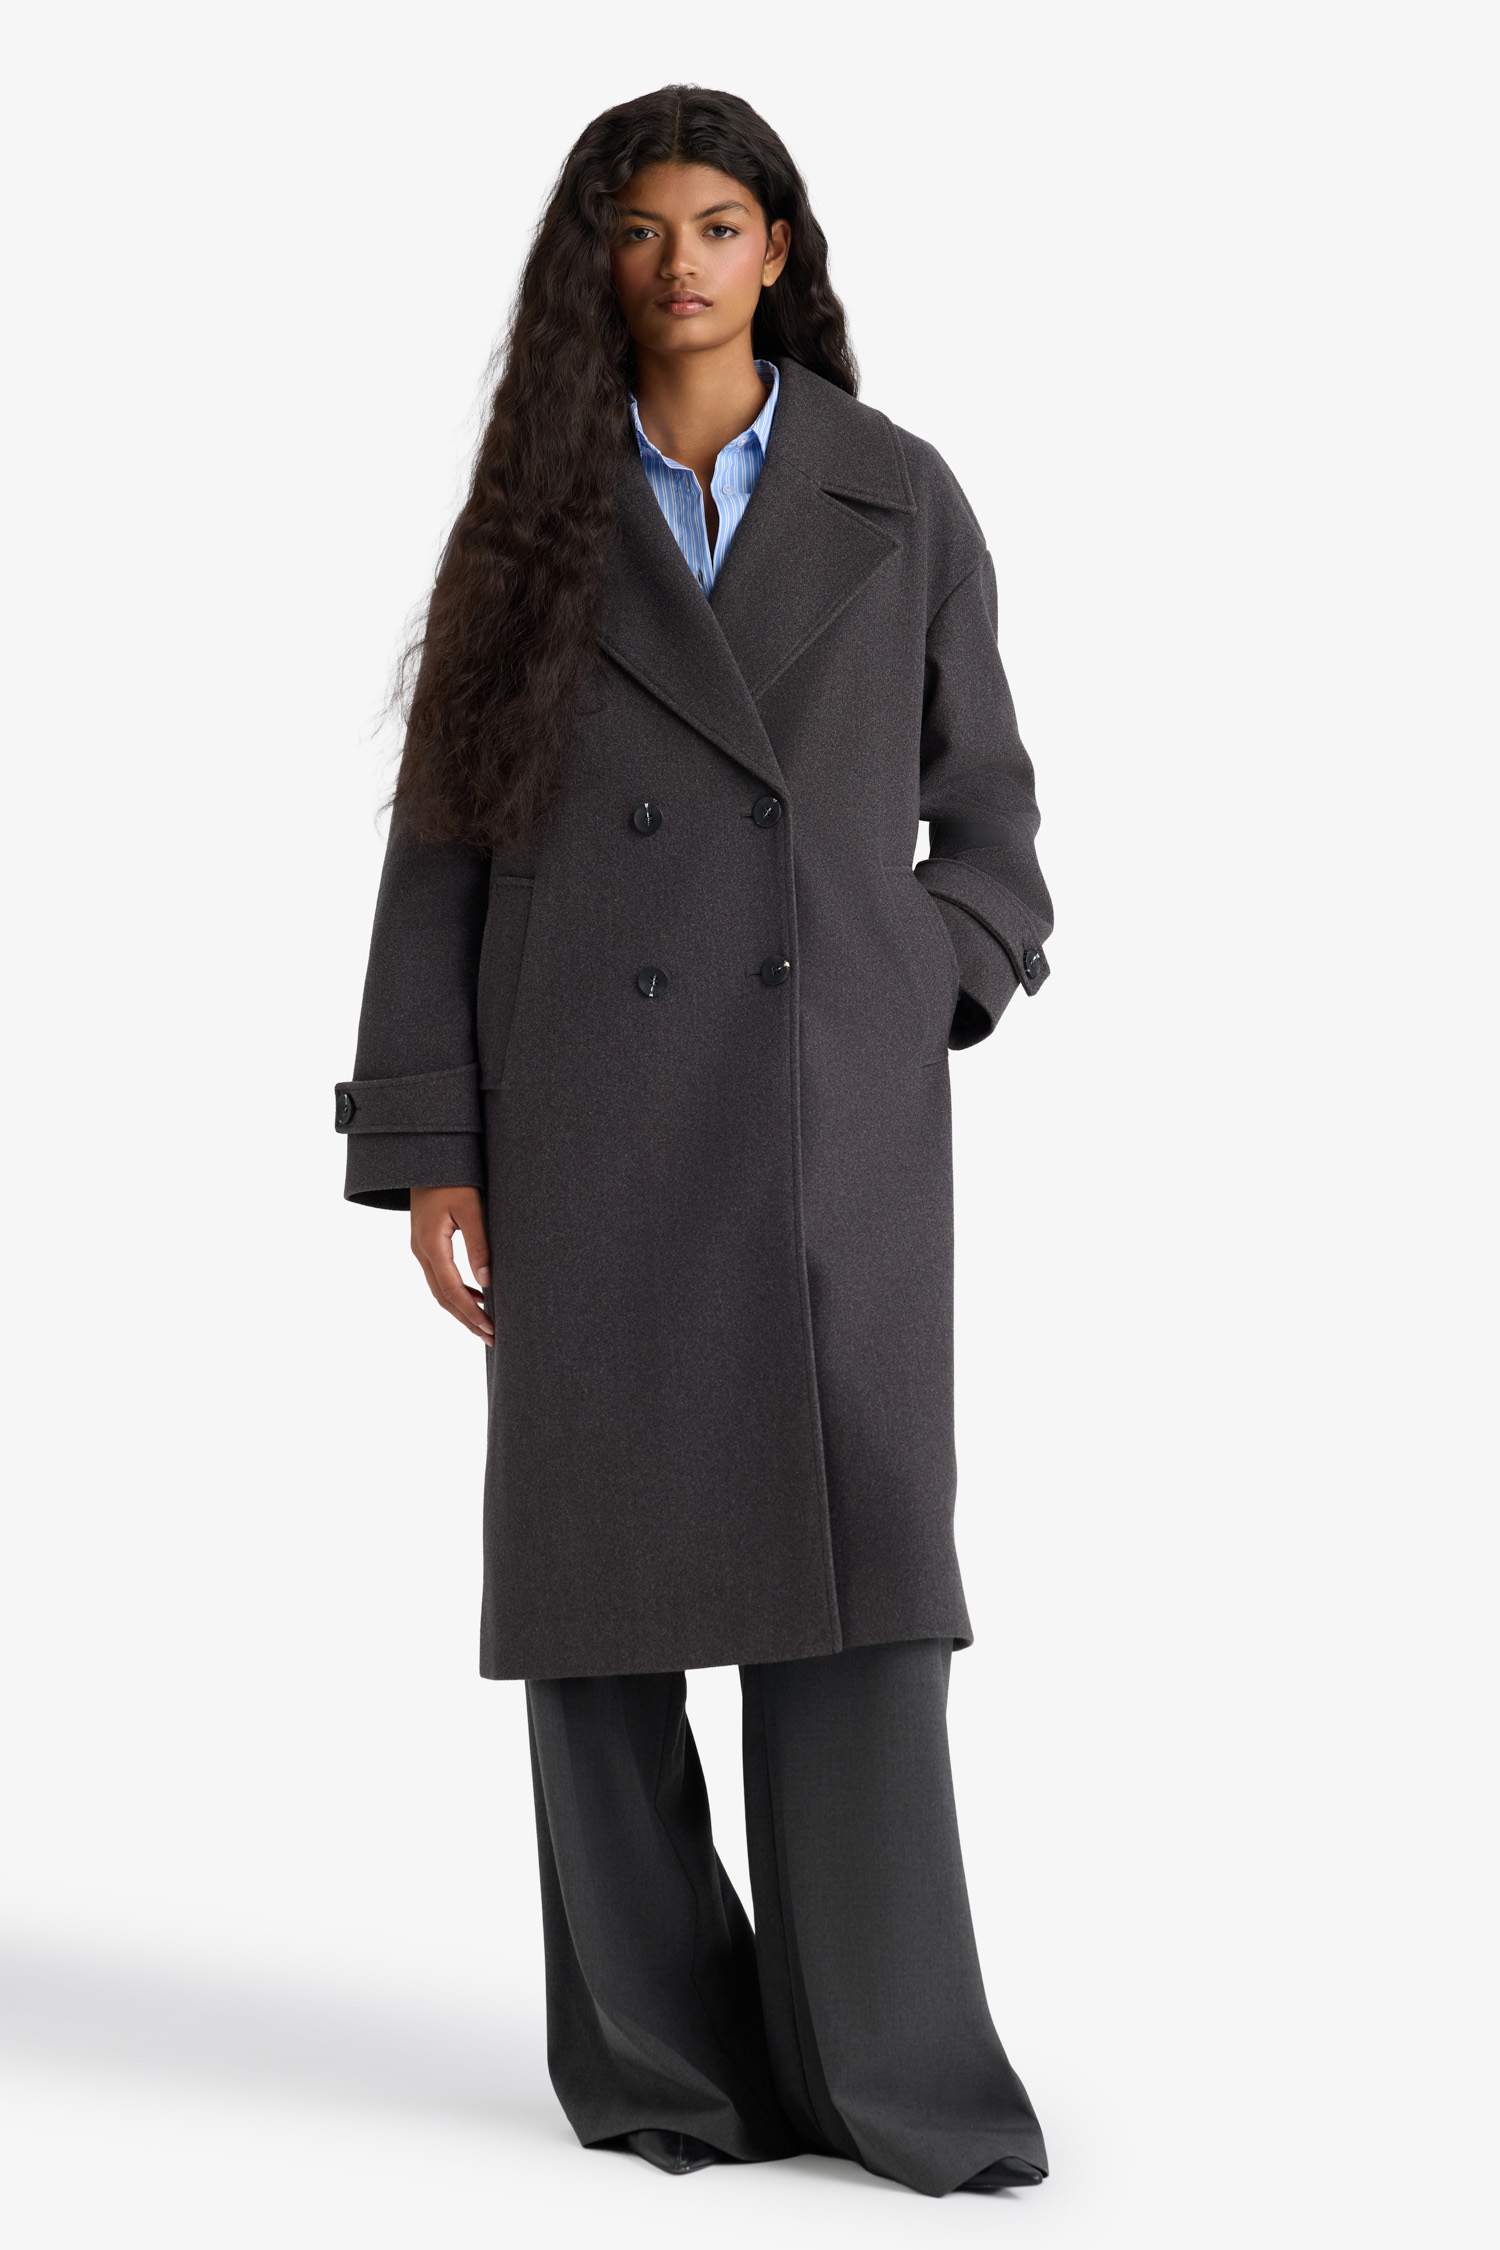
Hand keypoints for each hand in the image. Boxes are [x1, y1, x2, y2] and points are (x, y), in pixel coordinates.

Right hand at [410, 1186, 493, 1342]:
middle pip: (442, 1297)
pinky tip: (475, 1296)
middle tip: (491, 1338)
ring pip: (439, 1290)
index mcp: (431, 1244)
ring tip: (485, 1325)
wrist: (425, 1155)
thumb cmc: (452, 1177)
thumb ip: (479, 1244)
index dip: (472, 1313)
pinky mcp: (425, 1243)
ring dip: (461, 1309)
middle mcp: (421, 1251)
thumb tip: (488, 1282)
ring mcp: (420, 1248)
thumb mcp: (471, 1207)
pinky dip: (455, 1292)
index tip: (491, 1329)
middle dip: (467, 1320)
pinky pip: (439, 1277)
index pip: (452, 1291)